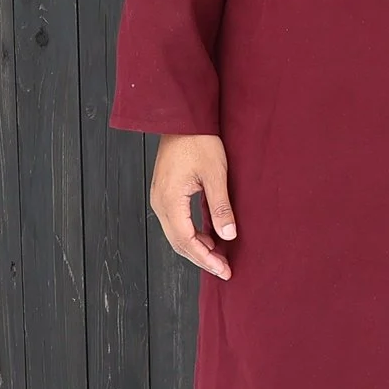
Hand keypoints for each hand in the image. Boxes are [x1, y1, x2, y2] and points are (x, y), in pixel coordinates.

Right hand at [151, 133, 236, 277]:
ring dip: (197, 247)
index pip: (187, 241)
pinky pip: (177, 222)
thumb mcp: (216, 174)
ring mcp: (160, 198)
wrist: (183, 117)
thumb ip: (221, 207)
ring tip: (220, 256)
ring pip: (177, 234)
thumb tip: (228, 236)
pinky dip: (192, 233)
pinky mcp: (165, 193)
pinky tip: (209, 237)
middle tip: (224, 269)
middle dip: (202, 258)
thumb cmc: (199, 141)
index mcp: (170, 200)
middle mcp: (160, 203)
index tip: (224, 270)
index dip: (206, 259)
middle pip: (179, 242)